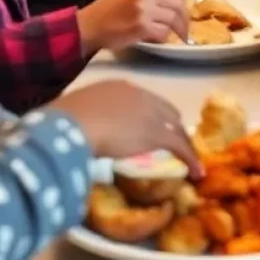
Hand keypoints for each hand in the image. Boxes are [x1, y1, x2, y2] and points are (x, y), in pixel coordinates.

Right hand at [47, 81, 201, 179]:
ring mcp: (150, 113)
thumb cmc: (63, 120)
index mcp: (119, 88)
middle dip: (172, 125)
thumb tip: (78, 130)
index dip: (151, 115)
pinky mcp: (156, 134)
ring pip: (175, 128)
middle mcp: (140, 95)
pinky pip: (179, 146)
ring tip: (190, 159)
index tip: (150, 127)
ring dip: (184, 144)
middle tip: (174, 141)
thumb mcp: (75, 112)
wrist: (72, 124)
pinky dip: (190, 158)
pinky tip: (196, 171)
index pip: (144, 100)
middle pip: (166, 111)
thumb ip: (85, 118)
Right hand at [77, 0, 189, 55]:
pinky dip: (163, 38)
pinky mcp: (141, 26)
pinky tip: (158, 41)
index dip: (183, 6)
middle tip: (186, 32)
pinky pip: (163, 32)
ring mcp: (143, 8)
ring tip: (175, 38)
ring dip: (176, 31)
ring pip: (172, 19)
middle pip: (178, 4)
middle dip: (185, 20)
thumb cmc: (106, 13)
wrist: (85, 27)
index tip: (184, 17)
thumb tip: (173, 8)